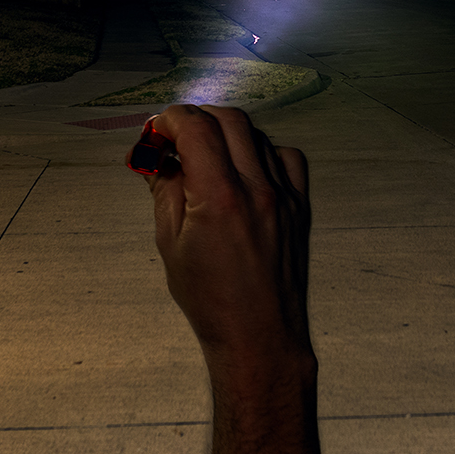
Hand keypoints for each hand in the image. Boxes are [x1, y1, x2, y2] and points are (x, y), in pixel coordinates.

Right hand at [131, 103, 313, 370]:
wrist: (258, 334)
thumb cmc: (208, 297)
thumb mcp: (170, 243)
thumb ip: (163, 189)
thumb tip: (153, 154)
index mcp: (219, 197)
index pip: (196, 127)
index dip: (171, 119)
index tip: (157, 130)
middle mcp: (257, 188)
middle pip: (229, 120)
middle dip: (198, 119)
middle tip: (176, 137)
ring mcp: (284, 196)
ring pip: (257, 135)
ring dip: (227, 134)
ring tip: (206, 158)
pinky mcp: (301, 206)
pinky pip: (286, 157)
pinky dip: (262, 152)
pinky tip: (245, 171)